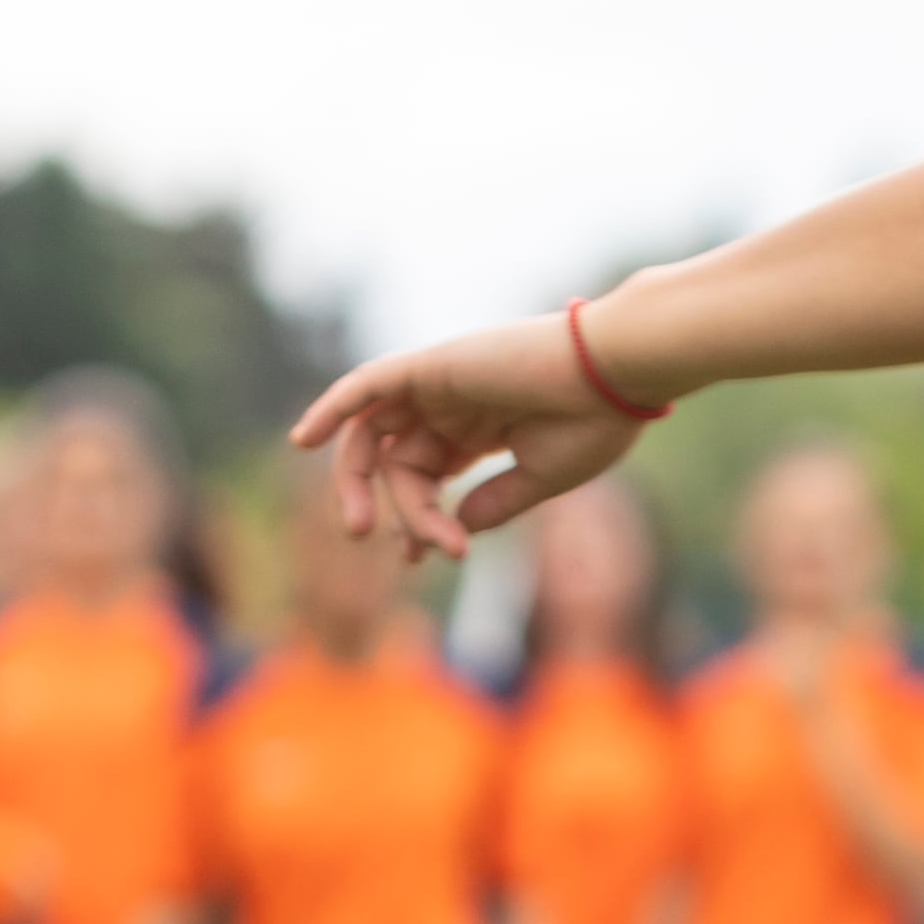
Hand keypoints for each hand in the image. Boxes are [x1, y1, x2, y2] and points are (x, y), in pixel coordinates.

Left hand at [289, 316, 650, 562]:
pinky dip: (334, 406)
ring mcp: (440, 384)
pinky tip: (306, 438)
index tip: (429, 556)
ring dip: (354, 476)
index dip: (420, 520)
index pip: (429, 476)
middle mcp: (454, 405)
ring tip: (358, 525)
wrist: (617, 374)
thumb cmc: (595, 424)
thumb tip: (456, 530)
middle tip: (378, 544)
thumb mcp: (540, 478)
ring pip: (374, 430)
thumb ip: (494, 503)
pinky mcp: (432, 366)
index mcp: (482, 428)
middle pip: (394, 459)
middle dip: (384, 504)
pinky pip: (368, 385)